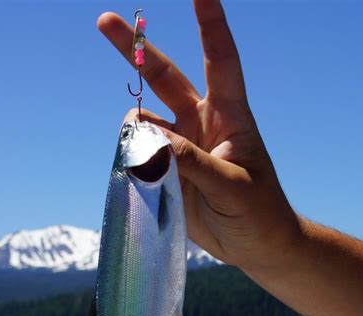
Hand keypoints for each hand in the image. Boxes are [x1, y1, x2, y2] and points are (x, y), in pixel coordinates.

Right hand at [97, 0, 300, 272]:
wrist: (256, 246)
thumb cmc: (259, 212)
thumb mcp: (232, 187)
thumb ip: (192, 162)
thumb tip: (149, 139)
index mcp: (228, 117)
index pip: (219, 59)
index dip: (210, 23)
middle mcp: (201, 123)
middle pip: (164, 76)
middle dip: (135, 49)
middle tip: (103, 21)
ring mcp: (181, 146)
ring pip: (143, 121)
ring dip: (135, 134)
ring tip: (151, 169)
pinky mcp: (167, 171)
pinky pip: (139, 153)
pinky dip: (132, 159)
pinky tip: (142, 178)